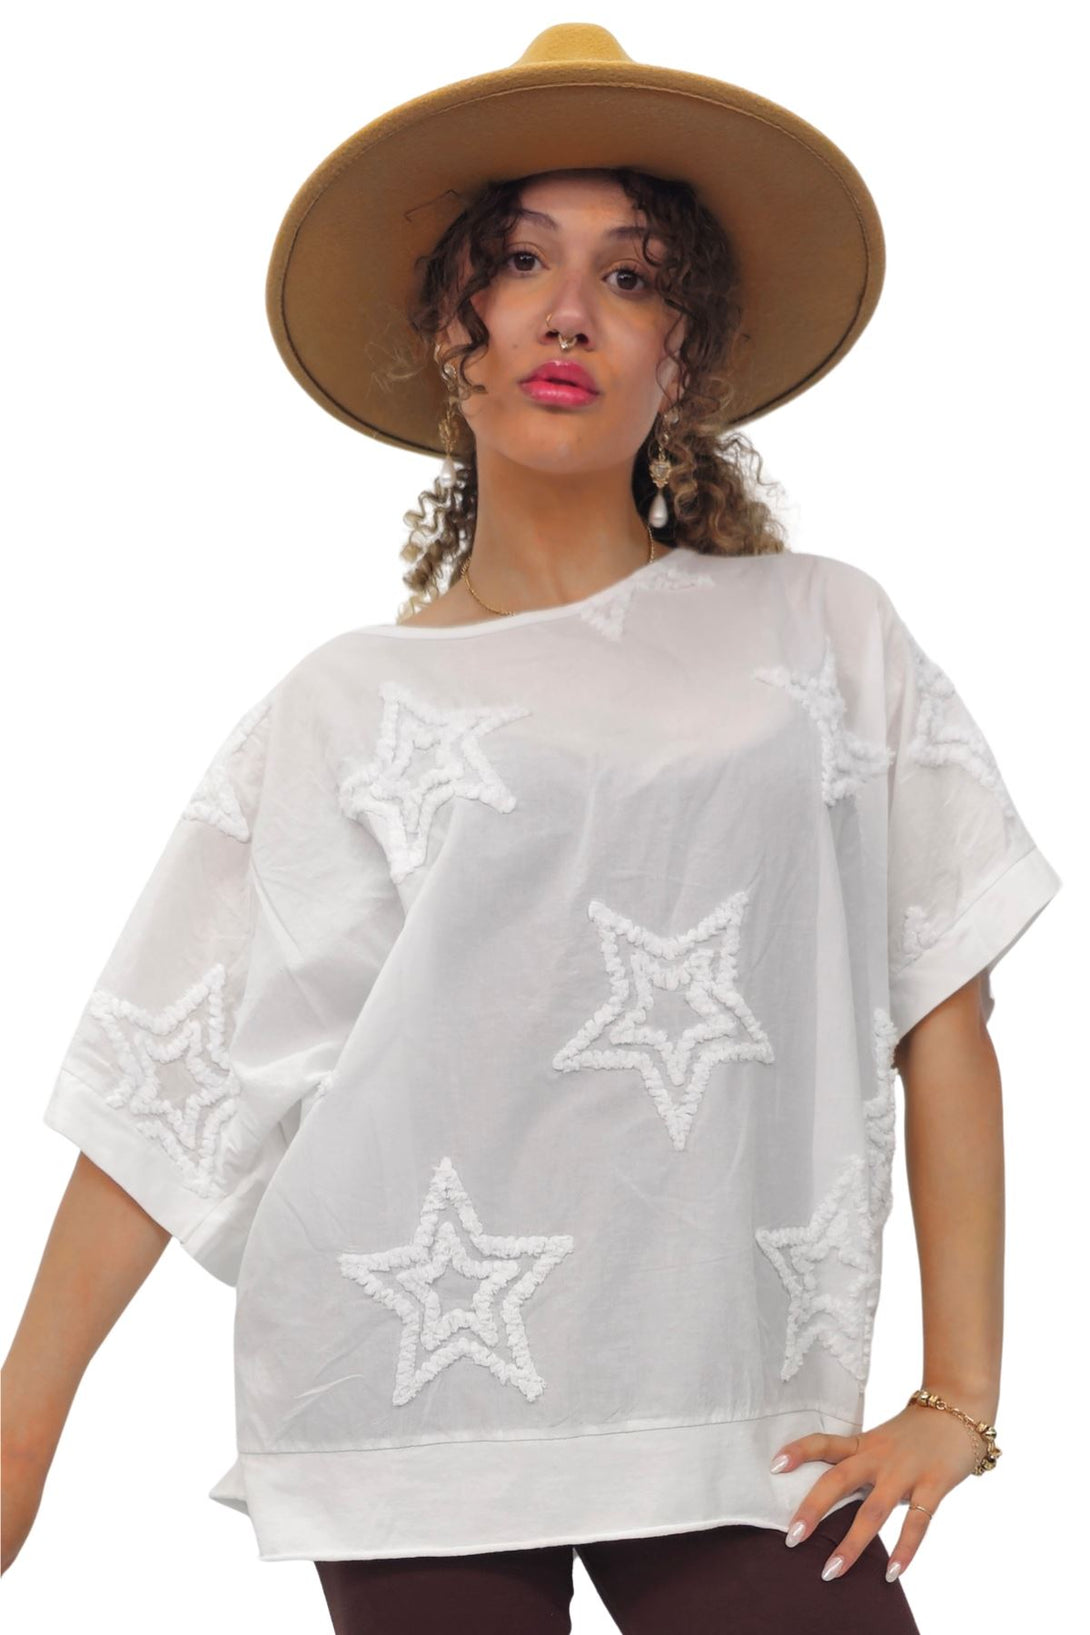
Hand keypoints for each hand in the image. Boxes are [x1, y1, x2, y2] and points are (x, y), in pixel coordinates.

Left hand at [770, 1402, 983, 1583]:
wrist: (958, 1411)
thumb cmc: (915, 1433)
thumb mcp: (882, 1442)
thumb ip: (862, 1464)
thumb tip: (834, 1496)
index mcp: (864, 1444)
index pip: (824, 1443)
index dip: (799, 1452)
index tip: (774, 1466)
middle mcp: (879, 1457)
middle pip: (838, 1481)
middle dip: (813, 1510)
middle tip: (791, 1539)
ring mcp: (905, 1472)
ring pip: (873, 1511)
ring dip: (852, 1544)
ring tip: (831, 1571)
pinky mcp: (933, 1485)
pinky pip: (917, 1522)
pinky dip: (904, 1549)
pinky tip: (892, 1572)